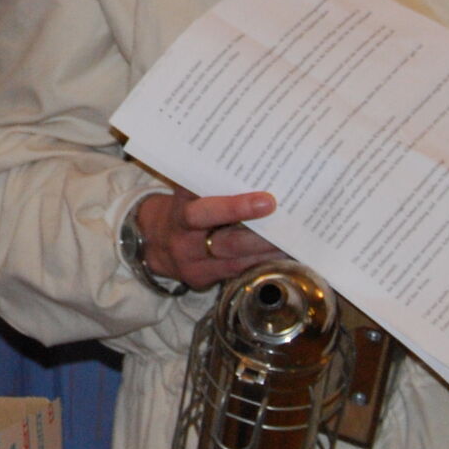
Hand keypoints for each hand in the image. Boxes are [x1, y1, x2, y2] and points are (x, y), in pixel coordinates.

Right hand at [132, 189, 282, 290]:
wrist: (154, 241)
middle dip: (264, 236)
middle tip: (291, 226)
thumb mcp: (187, 192)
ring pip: (237, 260)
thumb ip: (211, 183)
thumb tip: (256, 168)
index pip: (204, 211)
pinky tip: (282, 256)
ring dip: (268, 252)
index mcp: (181, 211)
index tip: (267, 201)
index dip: (235, 208)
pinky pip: (237, 273)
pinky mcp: (201, 279)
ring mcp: (192, 263)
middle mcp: (185, 239)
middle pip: (227, 241)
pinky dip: (260, 264)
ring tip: (295, 241)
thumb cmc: (183, 208)